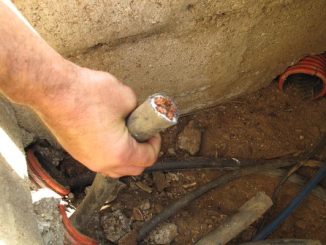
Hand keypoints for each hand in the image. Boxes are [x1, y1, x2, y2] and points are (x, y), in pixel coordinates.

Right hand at [33, 65, 160, 177]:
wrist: (53, 91)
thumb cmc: (87, 94)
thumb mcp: (127, 98)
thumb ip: (139, 112)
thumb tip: (138, 115)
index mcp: (120, 153)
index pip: (148, 158)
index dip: (155, 143)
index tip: (153, 132)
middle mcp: (103, 163)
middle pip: (133, 169)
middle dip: (143, 153)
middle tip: (143, 134)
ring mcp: (87, 160)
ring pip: (116, 168)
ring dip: (126, 155)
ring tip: (127, 134)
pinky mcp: (76, 153)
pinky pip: (101, 160)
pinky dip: (111, 152)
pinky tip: (110, 134)